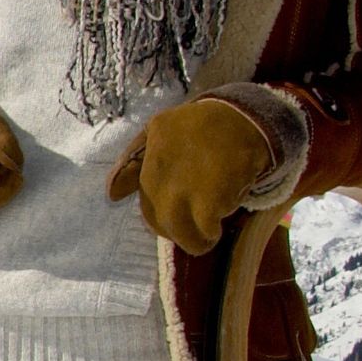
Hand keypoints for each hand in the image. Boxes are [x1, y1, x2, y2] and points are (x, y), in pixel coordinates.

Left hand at [108, 96, 274, 255]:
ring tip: (206, 235)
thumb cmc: (206, 127)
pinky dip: (210, 235)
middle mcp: (160, 166)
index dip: (157, 210)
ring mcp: (182, 184)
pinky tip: (219, 228)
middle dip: (173, 229)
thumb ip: (134, 159)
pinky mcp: (208, 200)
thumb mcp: (162, 130)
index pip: (142, 192)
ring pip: (176, 230)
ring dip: (191, 239)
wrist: (251, 120)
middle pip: (155, 217)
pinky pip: (203, 230)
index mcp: (151, 146)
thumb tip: (110, 195)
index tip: (171, 215)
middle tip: (192, 229)